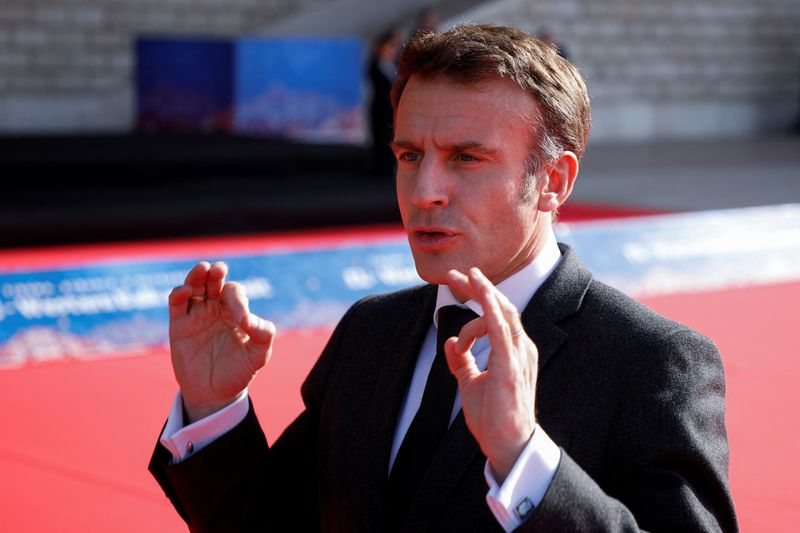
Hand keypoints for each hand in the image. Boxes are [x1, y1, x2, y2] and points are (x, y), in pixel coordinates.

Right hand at [168, 261, 274, 422]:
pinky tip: (184, 291)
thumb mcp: (258, 356)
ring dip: (196, 276)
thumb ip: (263, 335)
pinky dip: (178, 294)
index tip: (242, 322)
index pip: (235, 294)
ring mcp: (196, 315)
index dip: (238, 302)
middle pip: (214, 281)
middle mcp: (216, 308)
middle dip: (216, 272)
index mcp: (236, 311)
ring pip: (194, 286)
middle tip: (219, 269)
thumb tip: (250, 319)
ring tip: (202, 269)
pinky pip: (176, 304)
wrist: (214, 394)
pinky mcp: (179, 325)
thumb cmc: (239, 371)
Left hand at [443, 267, 537, 482]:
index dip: (478, 299)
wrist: (507, 444)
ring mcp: (518, 355)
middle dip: (478, 286)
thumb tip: (449, 342)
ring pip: (503, 312)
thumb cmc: (493, 417)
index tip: (457, 293)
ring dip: (483, 291)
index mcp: (513, 350)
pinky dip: (491, 309)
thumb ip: (462, 361)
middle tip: (454, 273)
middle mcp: (520, 348)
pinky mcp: (510, 365)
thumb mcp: (471, 383)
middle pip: (501, 306)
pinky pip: (502, 330)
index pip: (496, 315)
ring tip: (463, 277)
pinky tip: (482, 294)